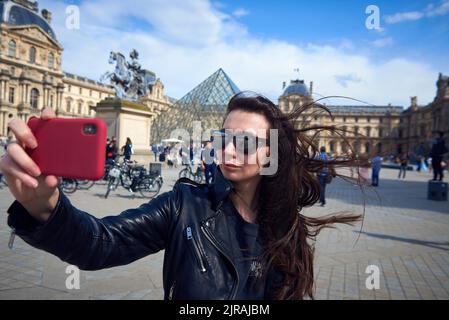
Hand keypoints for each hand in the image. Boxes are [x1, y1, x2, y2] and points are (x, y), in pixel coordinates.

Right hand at [0, 107, 59, 221]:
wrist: (40, 193)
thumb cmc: (51, 176)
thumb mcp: (59, 174)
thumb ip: (58, 174)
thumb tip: (53, 179)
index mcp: (43, 137)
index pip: (42, 120)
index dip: (45, 114)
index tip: (48, 117)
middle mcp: (26, 140)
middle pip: (17, 125)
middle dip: (24, 131)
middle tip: (34, 144)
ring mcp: (16, 151)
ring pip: (12, 147)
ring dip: (26, 161)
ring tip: (38, 172)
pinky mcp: (7, 164)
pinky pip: (10, 165)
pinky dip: (22, 175)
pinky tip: (33, 182)